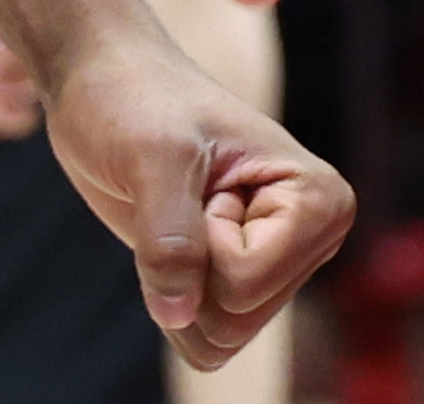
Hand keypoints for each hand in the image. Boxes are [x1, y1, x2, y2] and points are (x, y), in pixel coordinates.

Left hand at [36, 22, 354, 366]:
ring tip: (180, 215)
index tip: (202, 177)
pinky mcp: (237, 282)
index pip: (245, 280)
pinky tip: (173, 241)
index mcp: (318, 198)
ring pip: (221, 339)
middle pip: (236, 320)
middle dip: (188, 270)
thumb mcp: (152, 154)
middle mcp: (310, 238)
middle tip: (184, 199)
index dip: (200, 239)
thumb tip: (179, 315)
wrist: (105, 84)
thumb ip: (170, 238)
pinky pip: (204, 340)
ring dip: (177, 287)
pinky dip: (171, 302)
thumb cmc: (136, 99)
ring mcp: (275, 265)